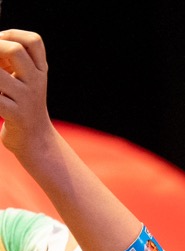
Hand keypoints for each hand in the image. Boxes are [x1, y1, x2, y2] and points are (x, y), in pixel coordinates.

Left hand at [0, 30, 53, 160]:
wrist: (36, 141)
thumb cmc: (22, 105)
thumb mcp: (24, 80)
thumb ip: (8, 61)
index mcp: (40, 71)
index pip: (33, 41)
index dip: (11, 34)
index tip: (0, 42)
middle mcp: (36, 82)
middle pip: (15, 50)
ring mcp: (26, 99)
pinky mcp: (16, 115)